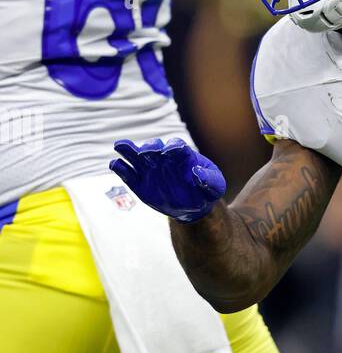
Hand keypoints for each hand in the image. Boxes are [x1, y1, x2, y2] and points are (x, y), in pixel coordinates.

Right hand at [110, 138, 226, 222]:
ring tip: (119, 145)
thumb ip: (210, 180)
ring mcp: (149, 169)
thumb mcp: (215, 187)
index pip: (176, 145)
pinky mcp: (139, 183)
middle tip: (146, 152)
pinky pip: (127, 174)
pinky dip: (121, 168)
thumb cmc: (205, 192)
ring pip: (136, 155)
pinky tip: (115, 165)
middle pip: (154, 147)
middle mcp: (163, 158)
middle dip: (150, 148)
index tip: (170, 151)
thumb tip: (197, 172)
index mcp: (182, 156)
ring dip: (128, 150)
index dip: (172, 147)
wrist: (193, 207)